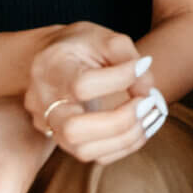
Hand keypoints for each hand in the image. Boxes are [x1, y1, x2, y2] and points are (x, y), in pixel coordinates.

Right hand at [25, 23, 167, 162]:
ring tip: (149, 114)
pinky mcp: (62, 141)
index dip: (120, 79)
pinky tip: (140, 126)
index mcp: (53, 69)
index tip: (141, 66)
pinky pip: (94, 156)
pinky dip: (124, 146)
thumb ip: (127, 57)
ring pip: (84, 151)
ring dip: (126, 137)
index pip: (83, 85)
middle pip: (74, 130)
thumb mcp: (103, 37)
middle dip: (120, 121)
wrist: (53, 59)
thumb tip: (147, 88)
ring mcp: (49, 126)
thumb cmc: (80, 45)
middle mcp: (44, 103)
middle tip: (146, 102)